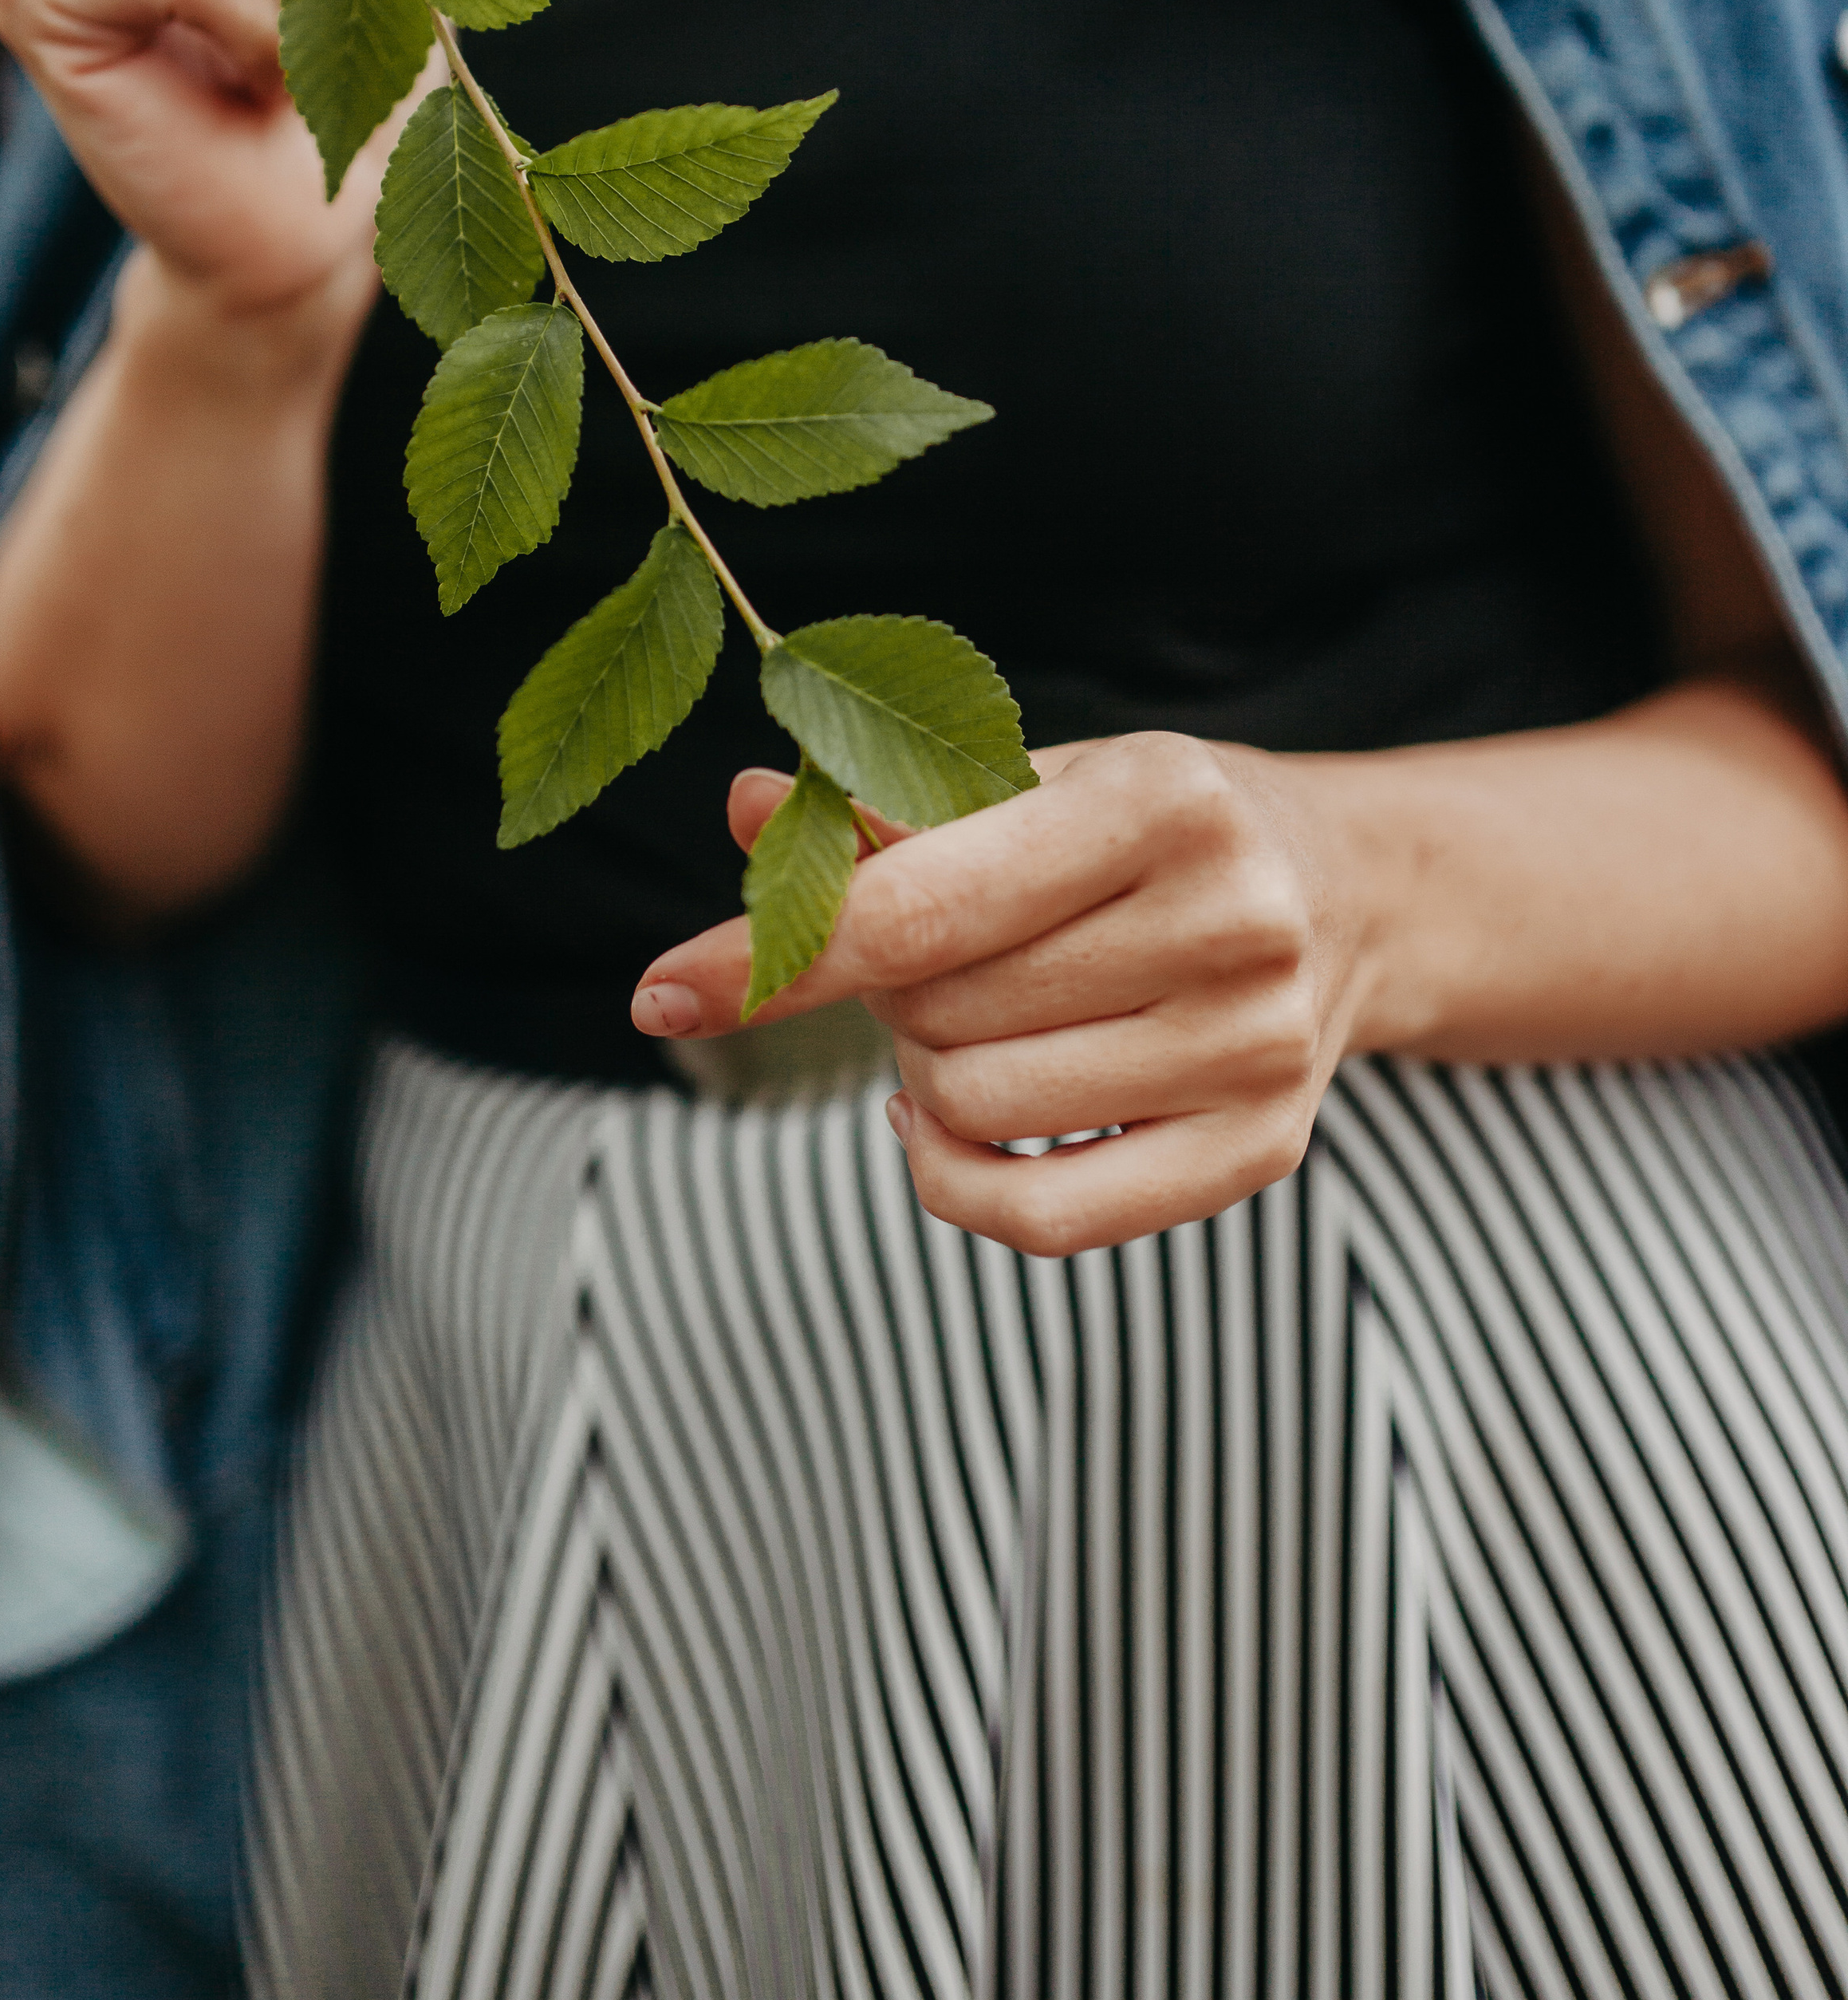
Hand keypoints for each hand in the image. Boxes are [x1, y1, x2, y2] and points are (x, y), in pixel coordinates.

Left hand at [631, 733, 1372, 1254]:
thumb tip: (748, 809)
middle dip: (888, 989)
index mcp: (1165, 800)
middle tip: (935, 952)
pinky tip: (942, 1118)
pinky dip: (952, 1177)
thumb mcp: (1030, 781)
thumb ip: (885, 808)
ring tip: (976, 1009)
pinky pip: (1041, 1218)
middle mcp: (1231, 923)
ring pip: (978, 1109)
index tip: (655, 995)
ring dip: (925, 1071)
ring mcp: (1256, 1049)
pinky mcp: (1261, 1152)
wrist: (1343, 892)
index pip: (923, 905)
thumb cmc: (1142, 827)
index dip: (773, 955)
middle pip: (939, 1010)